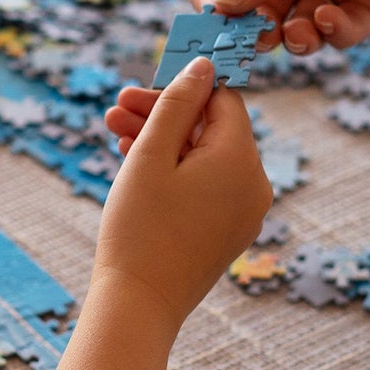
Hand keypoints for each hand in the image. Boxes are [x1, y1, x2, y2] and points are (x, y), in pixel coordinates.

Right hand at [98, 57, 270, 330]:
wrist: (139, 305)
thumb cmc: (139, 228)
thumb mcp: (150, 155)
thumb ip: (177, 104)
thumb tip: (204, 65)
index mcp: (241, 160)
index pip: (221, 100)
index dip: (179, 88)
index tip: (139, 88)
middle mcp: (255, 185)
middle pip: (212, 129)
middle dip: (163, 116)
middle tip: (115, 109)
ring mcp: (244, 213)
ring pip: (205, 159)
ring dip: (163, 143)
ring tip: (114, 135)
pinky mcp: (228, 233)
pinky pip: (207, 188)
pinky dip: (176, 173)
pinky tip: (136, 168)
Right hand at [190, 0, 369, 51]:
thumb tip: (223, 4)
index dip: (211, 2)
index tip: (218, 19)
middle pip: (249, 16)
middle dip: (249, 33)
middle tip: (257, 39)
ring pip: (290, 33)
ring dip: (289, 39)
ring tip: (297, 33)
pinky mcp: (363, 10)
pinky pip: (334, 35)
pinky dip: (328, 33)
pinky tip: (331, 17)